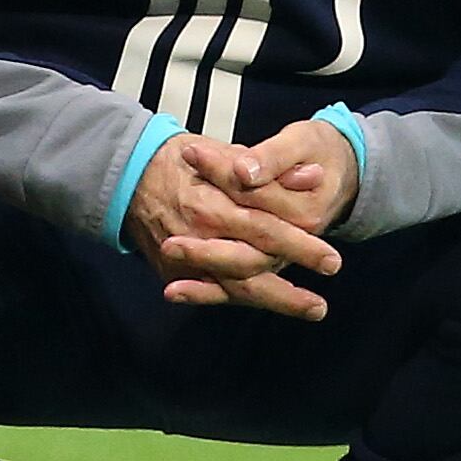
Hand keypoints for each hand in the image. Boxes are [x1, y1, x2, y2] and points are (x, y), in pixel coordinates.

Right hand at [123, 130, 344, 321]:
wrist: (128, 174)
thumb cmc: (182, 159)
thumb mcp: (227, 152)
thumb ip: (271, 169)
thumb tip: (314, 176)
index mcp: (212, 202)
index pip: (264, 227)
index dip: (299, 245)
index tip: (332, 260)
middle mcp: (198, 234)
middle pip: (253, 265)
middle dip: (289, 287)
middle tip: (324, 292)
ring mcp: (183, 257)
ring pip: (234, 286)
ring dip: (275, 300)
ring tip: (313, 308)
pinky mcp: (172, 270)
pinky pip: (210, 291)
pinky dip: (238, 300)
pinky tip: (267, 305)